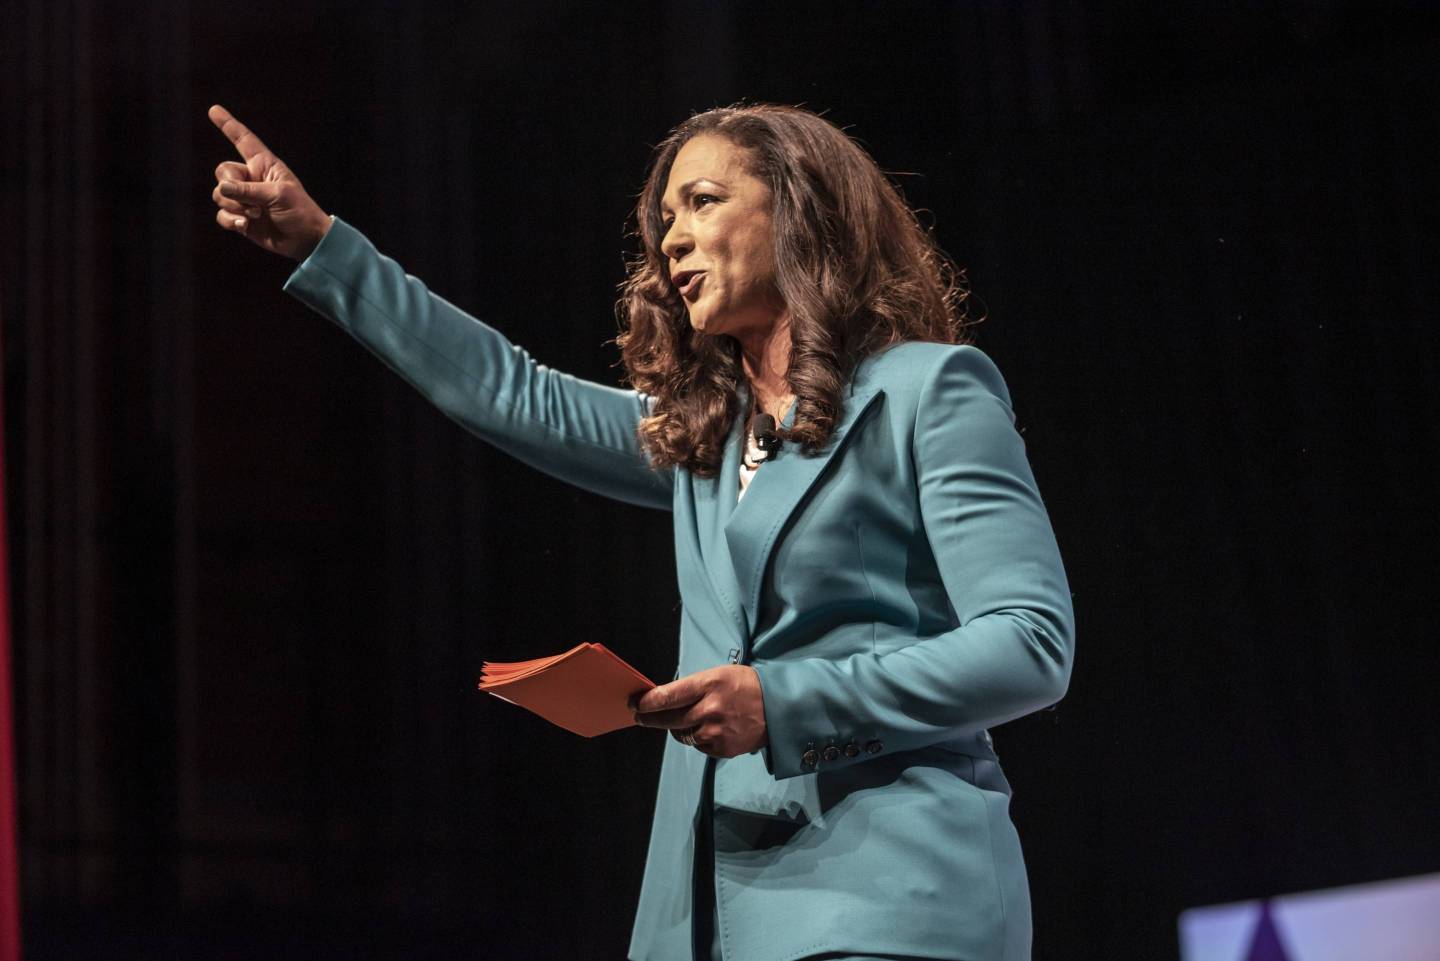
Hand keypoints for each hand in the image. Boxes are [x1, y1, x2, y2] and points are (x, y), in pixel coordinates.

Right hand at [208, 104, 331, 260]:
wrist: (305, 241)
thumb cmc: (299, 211)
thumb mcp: (278, 195)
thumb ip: (248, 190)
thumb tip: (221, 189)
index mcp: (264, 165)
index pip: (243, 140)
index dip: (228, 125)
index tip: (213, 110)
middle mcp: (251, 179)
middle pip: (222, 171)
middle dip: (230, 186)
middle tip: (252, 202)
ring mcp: (244, 199)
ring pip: (219, 195)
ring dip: (234, 207)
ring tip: (255, 215)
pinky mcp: (240, 217)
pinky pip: (221, 214)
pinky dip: (230, 220)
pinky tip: (245, 226)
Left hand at [631, 665, 767, 757]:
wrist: (779, 708)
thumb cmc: (745, 686)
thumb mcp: (718, 675)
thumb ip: (692, 687)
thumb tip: (662, 699)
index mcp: (709, 685)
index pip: (668, 696)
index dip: (647, 702)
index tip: (636, 703)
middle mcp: (710, 710)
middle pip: (668, 720)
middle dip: (650, 718)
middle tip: (640, 716)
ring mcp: (716, 732)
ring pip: (681, 734)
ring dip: (678, 728)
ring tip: (687, 719)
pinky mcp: (722, 749)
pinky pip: (698, 745)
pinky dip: (698, 738)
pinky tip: (710, 728)